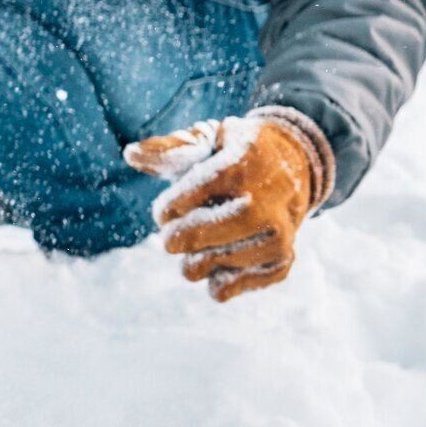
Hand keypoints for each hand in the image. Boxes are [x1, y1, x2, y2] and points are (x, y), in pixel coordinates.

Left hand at [122, 107, 334, 301]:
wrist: (295, 168)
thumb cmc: (234, 154)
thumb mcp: (207, 140)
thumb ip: (168, 150)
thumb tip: (131, 154)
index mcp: (241, 166)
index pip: (190, 195)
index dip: (168, 207)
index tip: (166, 210)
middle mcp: (266, 203)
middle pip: (206, 233)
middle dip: (178, 238)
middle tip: (171, 238)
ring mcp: (278, 236)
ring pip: (215, 263)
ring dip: (194, 261)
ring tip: (198, 247)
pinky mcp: (280, 262)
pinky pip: (233, 287)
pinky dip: (215, 282)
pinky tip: (216, 265)